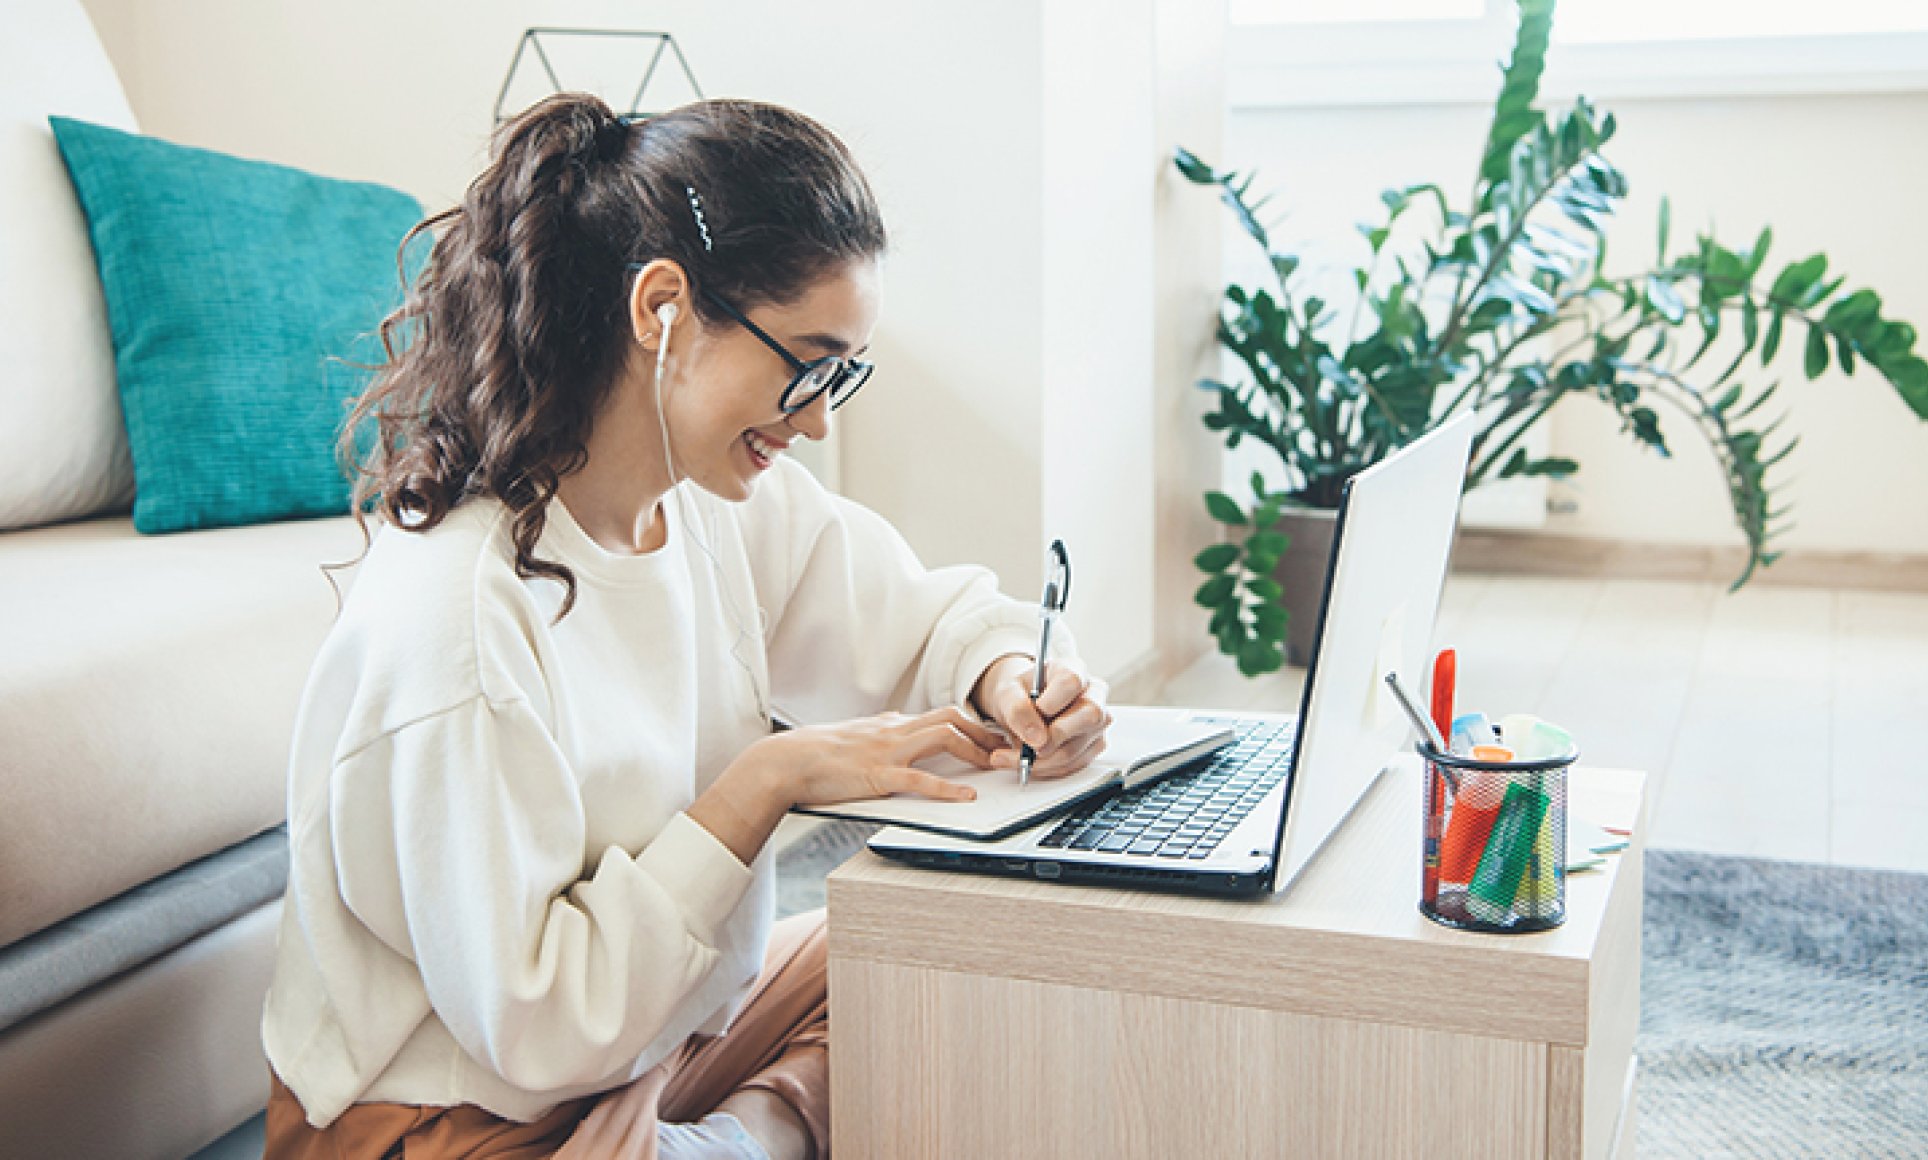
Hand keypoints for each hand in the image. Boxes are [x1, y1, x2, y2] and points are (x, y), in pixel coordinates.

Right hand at [690, 706, 1003, 866]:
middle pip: (952, 717)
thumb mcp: (856, 736)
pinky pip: (919, 779)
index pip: (942, 714)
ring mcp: (887, 750)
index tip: (994, 736)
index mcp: (890, 723)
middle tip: (1007, 748)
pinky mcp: (878, 774)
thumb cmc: (815, 754)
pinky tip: (965, 798)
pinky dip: (947, 788)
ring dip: (975, 750)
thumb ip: (882, 732)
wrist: (785, 761)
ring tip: (995, 766)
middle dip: (984, 731)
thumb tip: (899, 726)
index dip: (974, 723)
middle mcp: (894, 730)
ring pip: (943, 737)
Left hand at [971, 654, 1110, 779]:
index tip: (1037, 710)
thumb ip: (1018, 709)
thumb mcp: (1008, 694)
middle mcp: (1093, 694)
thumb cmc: (1019, 694)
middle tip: (1030, 746)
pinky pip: (1074, 763)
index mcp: (1073, 669)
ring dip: (1044, 760)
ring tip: (1016, 757)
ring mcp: (1098, 721)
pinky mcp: (1094, 744)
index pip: (1072, 681)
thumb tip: (1036, 738)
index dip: (1054, 701)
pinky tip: (1029, 763)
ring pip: (1079, 746)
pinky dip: (1048, 768)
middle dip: (1055, 737)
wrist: (1021, 708)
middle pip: (1089, 716)